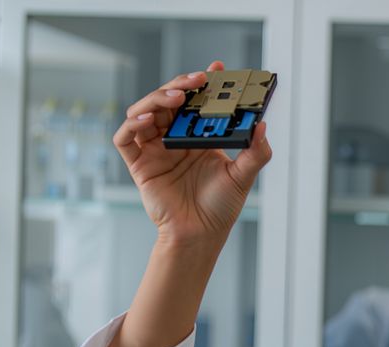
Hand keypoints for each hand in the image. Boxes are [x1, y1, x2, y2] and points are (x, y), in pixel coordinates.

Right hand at [113, 60, 272, 247]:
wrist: (200, 234)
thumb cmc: (220, 208)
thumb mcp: (243, 177)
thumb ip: (255, 152)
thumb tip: (262, 126)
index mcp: (198, 137)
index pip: (197, 102)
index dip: (203, 83)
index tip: (216, 68)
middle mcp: (174, 138)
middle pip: (169, 100)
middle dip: (182, 85)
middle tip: (198, 79)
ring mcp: (154, 149)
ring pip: (145, 111)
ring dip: (157, 98)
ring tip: (177, 96)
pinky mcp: (139, 163)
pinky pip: (126, 137)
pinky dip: (133, 124)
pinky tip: (148, 119)